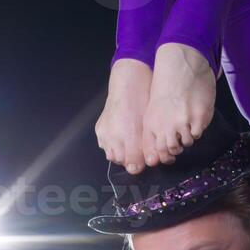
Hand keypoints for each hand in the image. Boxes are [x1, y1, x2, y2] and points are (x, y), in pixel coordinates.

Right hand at [95, 58, 152, 173]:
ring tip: (128, 142)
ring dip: (121, 153)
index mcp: (131, 136)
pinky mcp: (99, 129)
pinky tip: (119, 137)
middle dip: (130, 159)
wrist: (128, 84)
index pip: (132, 165)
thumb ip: (148, 147)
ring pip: (112, 155)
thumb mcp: (150, 126)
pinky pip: (105, 145)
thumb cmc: (144, 103)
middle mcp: (115, 136)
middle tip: (138, 149)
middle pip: (121, 161)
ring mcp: (105, 133)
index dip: (139, 165)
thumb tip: (143, 166)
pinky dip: (112, 145)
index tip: (144, 161)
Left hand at [139, 42, 215, 167]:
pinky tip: (195, 118)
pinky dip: (197, 129)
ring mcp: (183, 123)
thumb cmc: (165, 85)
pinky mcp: (199, 118)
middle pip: (171, 150)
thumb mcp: (153, 109)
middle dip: (176, 148)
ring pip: (187, 143)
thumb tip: (160, 151)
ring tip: (188, 124)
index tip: (169, 153)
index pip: (156, 153)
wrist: (181, 65)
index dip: (164, 156)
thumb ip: (155, 130)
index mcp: (151, 125)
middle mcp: (165, 127)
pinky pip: (198, 134)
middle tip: (180, 138)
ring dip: (188, 137)